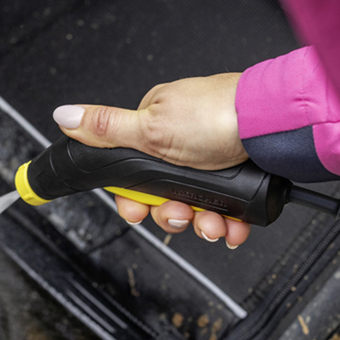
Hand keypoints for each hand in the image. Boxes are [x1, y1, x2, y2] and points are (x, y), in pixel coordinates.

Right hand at [53, 74, 251, 248]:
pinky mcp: (241, 174)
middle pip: (164, 194)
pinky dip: (229, 221)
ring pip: (197, 206)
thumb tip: (63, 115)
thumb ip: (106, 128)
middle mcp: (184, 141)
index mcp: (156, 124)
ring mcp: (214, 158)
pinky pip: (227, 207)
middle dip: (173, 214)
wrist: (276, 127)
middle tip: (183, 214)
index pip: (132, 171)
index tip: (139, 210)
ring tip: (214, 222)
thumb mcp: (151, 127)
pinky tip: (233, 224)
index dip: (134, 198)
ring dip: (204, 222)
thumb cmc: (218, 116)